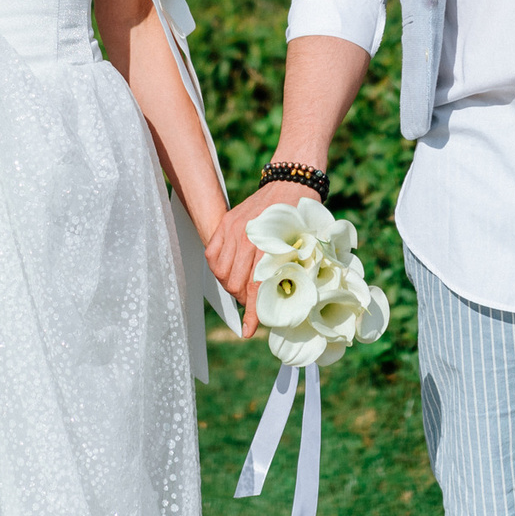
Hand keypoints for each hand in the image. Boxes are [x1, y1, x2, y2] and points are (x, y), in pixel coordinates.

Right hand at [207, 180, 316, 337]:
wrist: (290, 184)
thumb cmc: (301, 219)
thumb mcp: (302, 246)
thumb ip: (290, 272)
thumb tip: (286, 303)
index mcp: (271, 247)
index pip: (256, 287)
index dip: (252, 312)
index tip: (248, 330)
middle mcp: (249, 238)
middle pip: (236, 284)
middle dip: (245, 299)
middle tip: (255, 300)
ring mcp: (234, 230)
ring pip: (223, 273)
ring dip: (231, 286)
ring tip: (244, 286)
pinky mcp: (225, 224)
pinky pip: (212, 256)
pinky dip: (218, 268)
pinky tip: (230, 271)